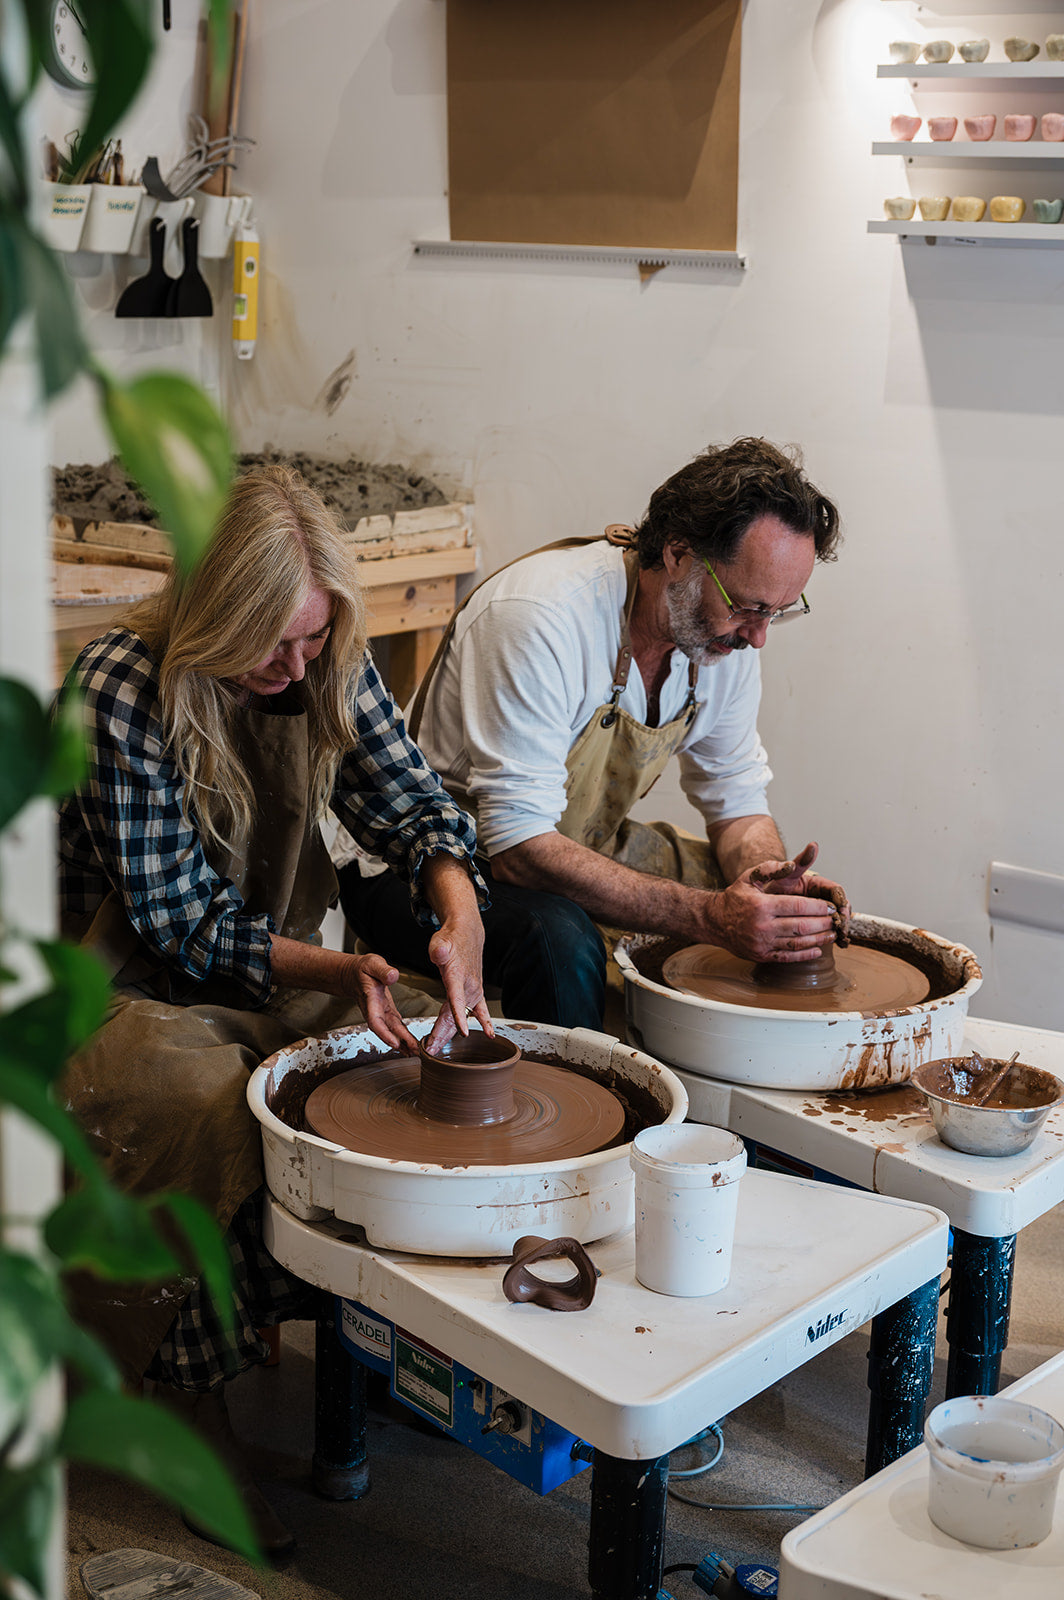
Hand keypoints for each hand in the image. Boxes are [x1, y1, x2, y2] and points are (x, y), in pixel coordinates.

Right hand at [342, 952, 420, 1051]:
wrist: (352, 974)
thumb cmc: (362, 969)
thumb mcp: (372, 963)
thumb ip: (383, 970)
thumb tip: (393, 976)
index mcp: (370, 998)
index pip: (375, 1020)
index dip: (384, 1033)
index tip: (395, 1043)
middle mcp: (375, 1009)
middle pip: (386, 1030)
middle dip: (400, 1043)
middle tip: (415, 1053)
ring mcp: (380, 1012)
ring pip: (392, 1030)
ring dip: (404, 1042)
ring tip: (417, 1053)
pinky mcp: (387, 1011)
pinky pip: (395, 1026)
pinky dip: (403, 1035)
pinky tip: (412, 1044)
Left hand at [424, 915, 493, 1052]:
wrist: (468, 933)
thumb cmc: (452, 939)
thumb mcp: (440, 941)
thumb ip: (439, 949)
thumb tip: (439, 952)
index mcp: (458, 977)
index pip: (458, 1000)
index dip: (459, 1017)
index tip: (462, 1033)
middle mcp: (469, 987)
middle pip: (455, 1016)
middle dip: (443, 1035)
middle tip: (431, 1051)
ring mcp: (474, 991)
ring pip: (461, 1017)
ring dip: (450, 1034)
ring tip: (438, 1049)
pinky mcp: (475, 992)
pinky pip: (479, 1012)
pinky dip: (484, 1023)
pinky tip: (490, 1035)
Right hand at [705, 841, 845, 963]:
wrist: (715, 921)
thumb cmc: (736, 897)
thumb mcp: (750, 876)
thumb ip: (772, 868)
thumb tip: (792, 864)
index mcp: (762, 905)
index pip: (798, 906)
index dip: (818, 907)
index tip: (830, 907)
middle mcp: (762, 926)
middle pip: (801, 926)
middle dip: (823, 923)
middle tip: (835, 920)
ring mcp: (762, 943)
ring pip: (797, 943)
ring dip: (818, 939)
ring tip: (831, 934)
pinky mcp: (762, 955)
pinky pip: (788, 957)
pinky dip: (805, 955)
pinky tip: (817, 949)